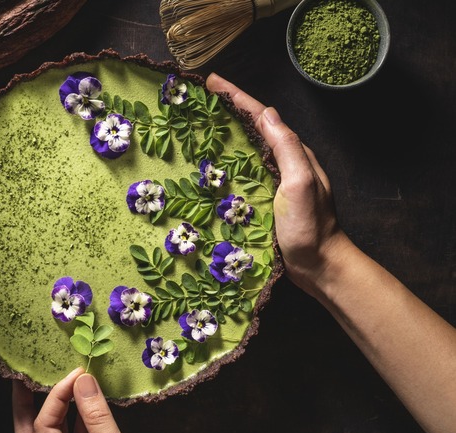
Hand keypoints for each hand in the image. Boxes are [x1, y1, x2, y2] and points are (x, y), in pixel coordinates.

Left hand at [12, 367, 122, 432]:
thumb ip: (97, 419)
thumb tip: (84, 381)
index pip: (44, 422)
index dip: (58, 396)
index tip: (77, 374)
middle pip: (29, 427)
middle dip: (27, 401)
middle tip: (24, 375)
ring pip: (52, 430)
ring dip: (59, 407)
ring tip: (62, 382)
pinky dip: (78, 420)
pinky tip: (88, 403)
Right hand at [205, 73, 348, 296]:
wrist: (319, 266)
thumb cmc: (310, 227)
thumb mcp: (301, 183)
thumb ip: (288, 149)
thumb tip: (267, 114)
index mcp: (292, 154)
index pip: (261, 117)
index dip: (236, 96)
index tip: (211, 82)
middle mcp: (282, 163)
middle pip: (251, 128)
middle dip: (226, 109)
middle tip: (198, 98)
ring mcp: (272, 181)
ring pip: (244, 149)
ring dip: (222, 132)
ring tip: (197, 124)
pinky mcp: (261, 200)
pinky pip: (238, 172)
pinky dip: (222, 161)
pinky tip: (206, 164)